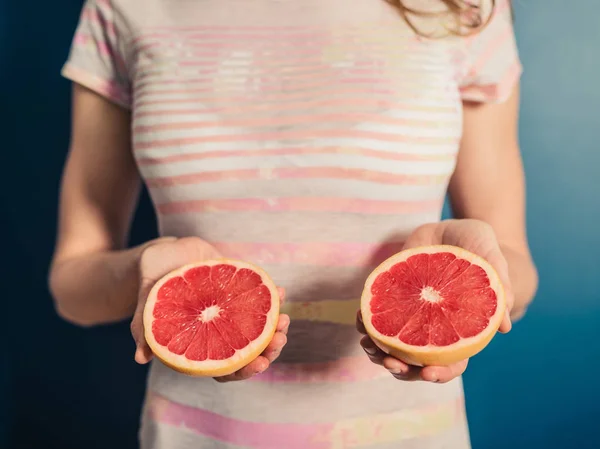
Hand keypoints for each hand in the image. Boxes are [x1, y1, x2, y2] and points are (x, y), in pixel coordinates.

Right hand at [130, 237, 289, 381]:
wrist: (165, 253)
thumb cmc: (153, 283)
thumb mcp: (145, 305)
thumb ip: (144, 328)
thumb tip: (140, 358)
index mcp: (202, 344)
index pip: (225, 367)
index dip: (243, 371)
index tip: (259, 364)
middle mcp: (221, 331)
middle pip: (249, 350)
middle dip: (269, 349)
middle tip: (279, 340)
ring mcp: (233, 312)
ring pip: (260, 328)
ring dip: (276, 327)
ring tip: (285, 320)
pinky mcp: (239, 292)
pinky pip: (260, 298)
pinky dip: (273, 296)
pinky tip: (280, 292)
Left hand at [358, 219, 513, 382]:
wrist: (449, 227)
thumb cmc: (476, 244)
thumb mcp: (491, 257)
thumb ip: (499, 284)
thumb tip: (505, 326)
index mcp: (458, 329)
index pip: (452, 362)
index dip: (441, 373)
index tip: (428, 373)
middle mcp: (432, 328)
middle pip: (417, 363)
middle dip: (401, 369)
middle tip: (391, 362)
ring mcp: (411, 315)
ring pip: (392, 345)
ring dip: (377, 351)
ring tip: (368, 343)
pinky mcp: (393, 299)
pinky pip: (377, 318)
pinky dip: (366, 321)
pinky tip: (361, 317)